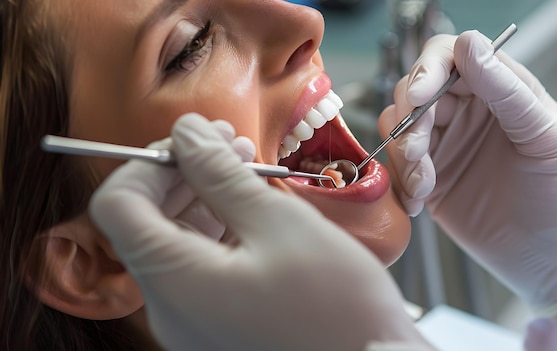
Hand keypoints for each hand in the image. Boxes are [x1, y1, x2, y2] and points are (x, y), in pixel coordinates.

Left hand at [89, 113, 431, 350]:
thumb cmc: (339, 310)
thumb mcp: (279, 224)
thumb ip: (221, 174)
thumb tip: (189, 133)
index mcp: (176, 283)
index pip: (119, 204)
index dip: (150, 161)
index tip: (194, 141)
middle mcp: (171, 309)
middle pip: (146, 221)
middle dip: (184, 172)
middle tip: (229, 143)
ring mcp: (192, 320)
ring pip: (174, 241)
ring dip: (204, 195)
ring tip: (247, 167)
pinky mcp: (215, 323)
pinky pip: (199, 265)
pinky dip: (219, 228)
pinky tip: (251, 206)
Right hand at [380, 30, 556, 346]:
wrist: (555, 259)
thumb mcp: (545, 137)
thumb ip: (508, 90)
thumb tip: (470, 43)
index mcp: (498, 91)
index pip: (450, 57)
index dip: (428, 70)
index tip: (421, 97)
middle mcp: (466, 112)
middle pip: (413, 91)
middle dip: (409, 120)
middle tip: (419, 152)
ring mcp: (444, 145)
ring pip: (397, 127)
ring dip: (403, 155)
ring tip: (425, 185)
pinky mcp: (428, 178)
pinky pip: (395, 167)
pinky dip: (399, 182)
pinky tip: (420, 202)